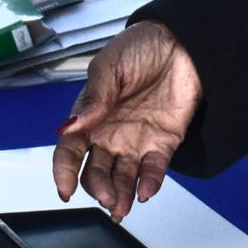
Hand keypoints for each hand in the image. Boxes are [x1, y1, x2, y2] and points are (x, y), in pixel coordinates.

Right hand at [52, 21, 202, 219]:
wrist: (183, 41)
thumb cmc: (142, 47)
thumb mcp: (109, 66)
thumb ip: (94, 99)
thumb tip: (73, 125)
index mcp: (90, 116)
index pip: (70, 151)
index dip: (64, 172)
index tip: (66, 190)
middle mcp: (110, 134)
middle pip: (96, 172)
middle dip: (98, 189)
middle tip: (105, 196)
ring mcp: (136, 141)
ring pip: (123, 178)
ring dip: (121, 195)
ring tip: (121, 206)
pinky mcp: (163, 143)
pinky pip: (154, 170)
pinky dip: (149, 184)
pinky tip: (145, 191)